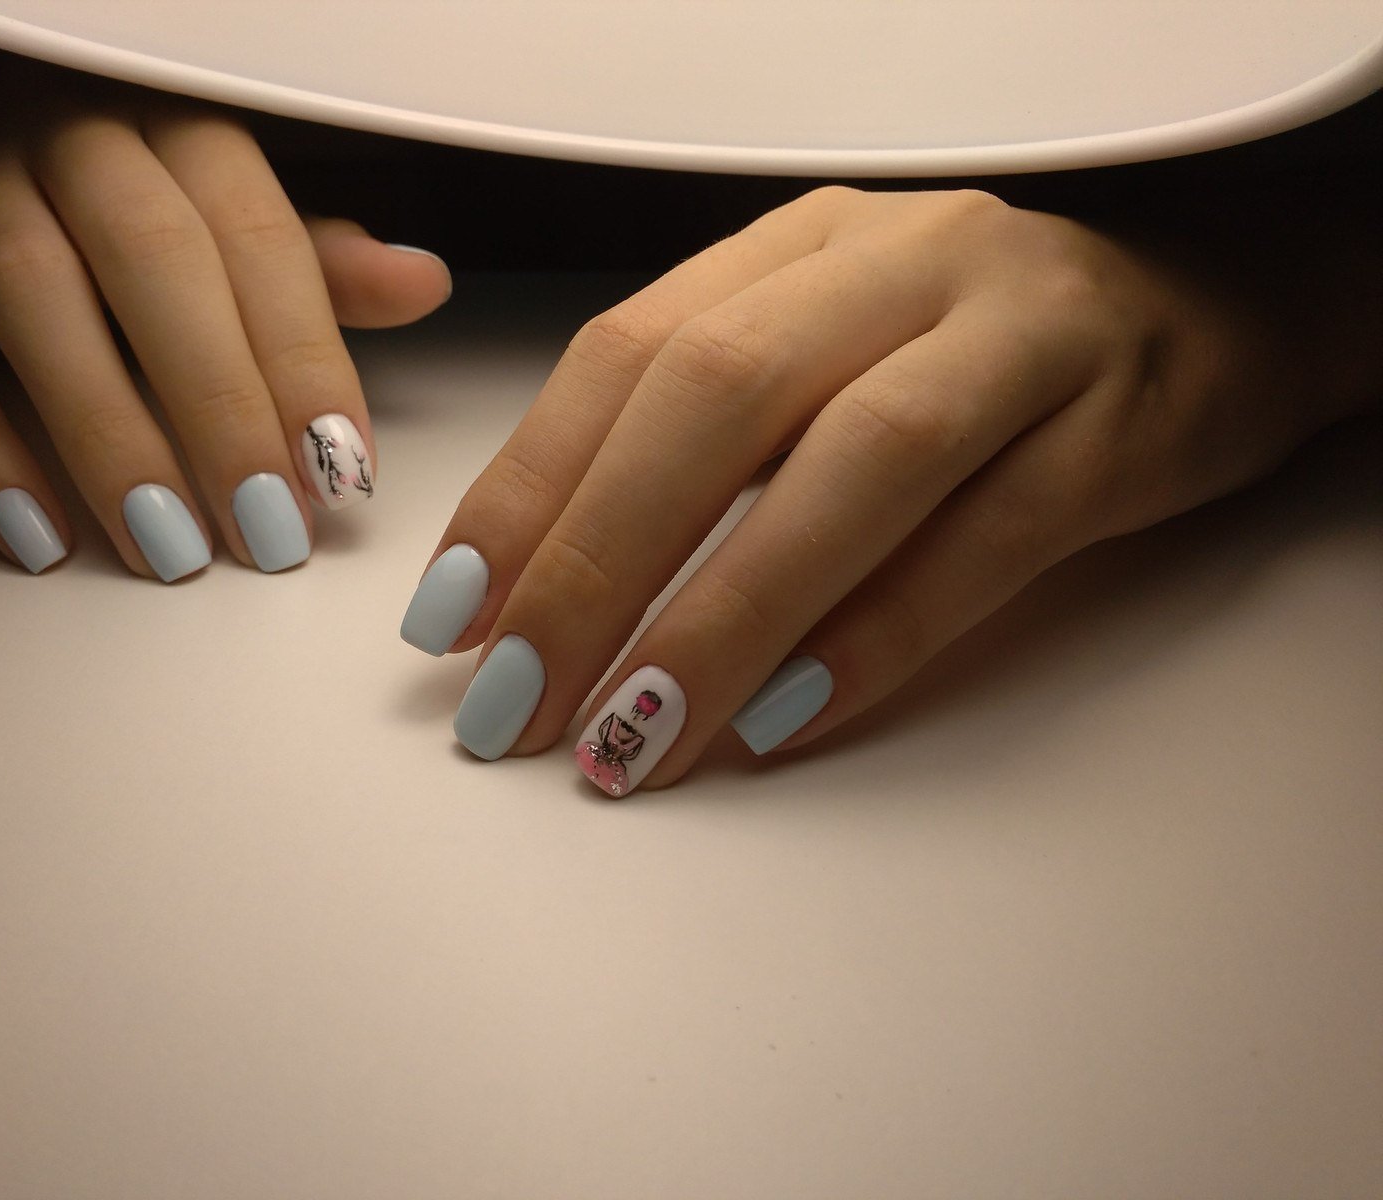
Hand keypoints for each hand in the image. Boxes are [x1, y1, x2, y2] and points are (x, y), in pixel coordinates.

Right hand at [0, 67, 450, 579]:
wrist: (16, 145)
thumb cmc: (157, 201)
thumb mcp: (248, 219)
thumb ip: (322, 265)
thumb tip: (422, 282)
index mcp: (185, 127)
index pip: (259, 238)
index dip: (305, 361)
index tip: (341, 472)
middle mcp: (78, 141)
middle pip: (151, 260)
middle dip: (217, 407)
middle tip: (265, 527)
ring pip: (31, 298)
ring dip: (106, 435)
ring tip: (170, 548)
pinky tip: (43, 536)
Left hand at [404, 185, 1375, 795]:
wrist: (1206, 313)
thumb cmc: (975, 358)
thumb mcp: (826, 358)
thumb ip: (704, 447)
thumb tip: (543, 593)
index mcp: (801, 246)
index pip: (627, 353)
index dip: (528, 488)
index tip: (456, 620)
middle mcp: (900, 263)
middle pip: (716, 397)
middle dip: (593, 562)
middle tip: (515, 704)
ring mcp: (1019, 333)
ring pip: (855, 464)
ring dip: (722, 614)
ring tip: (631, 738)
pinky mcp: (1116, 425)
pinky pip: (986, 539)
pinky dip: (875, 634)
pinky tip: (784, 721)